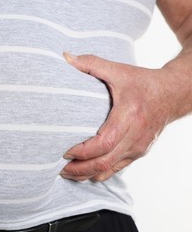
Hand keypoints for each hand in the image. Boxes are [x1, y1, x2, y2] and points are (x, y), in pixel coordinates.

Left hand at [61, 53, 174, 181]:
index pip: (103, 143)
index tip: (63, 151)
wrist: (172, 94)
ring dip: (87, 174)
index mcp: (129, 116)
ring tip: (67, 173)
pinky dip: (99, 173)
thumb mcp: (118, 70)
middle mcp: (135, 136)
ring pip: (109, 170)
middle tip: (59, 167)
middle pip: (104, 162)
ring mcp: (138, 147)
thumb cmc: (142, 83)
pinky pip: (117, 169)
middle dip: (79, 168)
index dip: (82, 151)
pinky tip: (85, 173)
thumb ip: (91, 64)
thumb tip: (65, 57)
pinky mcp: (138, 153)